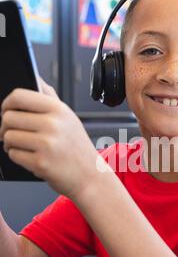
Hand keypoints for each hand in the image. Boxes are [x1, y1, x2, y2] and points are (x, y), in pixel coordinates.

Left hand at [0, 78, 99, 198]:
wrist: (90, 176)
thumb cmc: (77, 148)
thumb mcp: (69, 118)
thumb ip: (50, 98)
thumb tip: (35, 79)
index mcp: (58, 110)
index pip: (19, 96)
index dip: (6, 103)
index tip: (6, 110)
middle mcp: (53, 125)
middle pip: (9, 117)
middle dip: (5, 127)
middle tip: (11, 132)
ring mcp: (47, 144)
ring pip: (8, 137)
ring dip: (9, 143)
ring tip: (22, 146)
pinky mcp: (41, 163)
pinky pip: (13, 154)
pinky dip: (17, 156)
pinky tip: (29, 157)